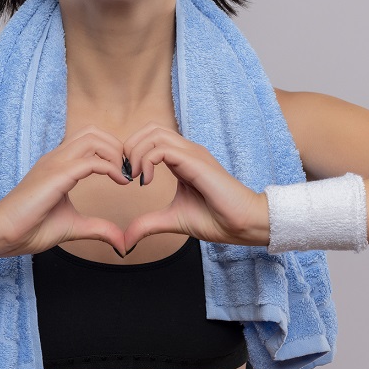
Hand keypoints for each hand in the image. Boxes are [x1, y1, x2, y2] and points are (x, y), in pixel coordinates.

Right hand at [0, 126, 130, 257]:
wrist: (4, 233)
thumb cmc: (31, 228)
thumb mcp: (73, 226)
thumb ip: (98, 228)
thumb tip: (121, 242)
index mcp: (58, 164)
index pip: (89, 139)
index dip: (112, 151)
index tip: (125, 175)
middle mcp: (56, 158)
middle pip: (93, 132)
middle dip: (117, 147)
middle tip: (128, 171)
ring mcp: (55, 164)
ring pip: (93, 138)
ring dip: (115, 153)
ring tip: (124, 175)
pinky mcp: (56, 176)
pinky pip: (90, 161)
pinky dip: (111, 167)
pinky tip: (120, 181)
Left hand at [121, 123, 268, 251]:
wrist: (243, 224)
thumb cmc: (216, 219)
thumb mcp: (172, 220)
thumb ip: (148, 224)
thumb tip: (126, 239)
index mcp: (182, 159)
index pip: (151, 137)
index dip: (133, 153)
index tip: (127, 179)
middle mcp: (187, 151)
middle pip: (150, 128)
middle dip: (130, 148)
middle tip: (127, 174)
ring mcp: (193, 154)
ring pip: (154, 134)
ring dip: (136, 153)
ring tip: (136, 178)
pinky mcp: (196, 162)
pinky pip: (162, 149)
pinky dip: (147, 162)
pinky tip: (146, 182)